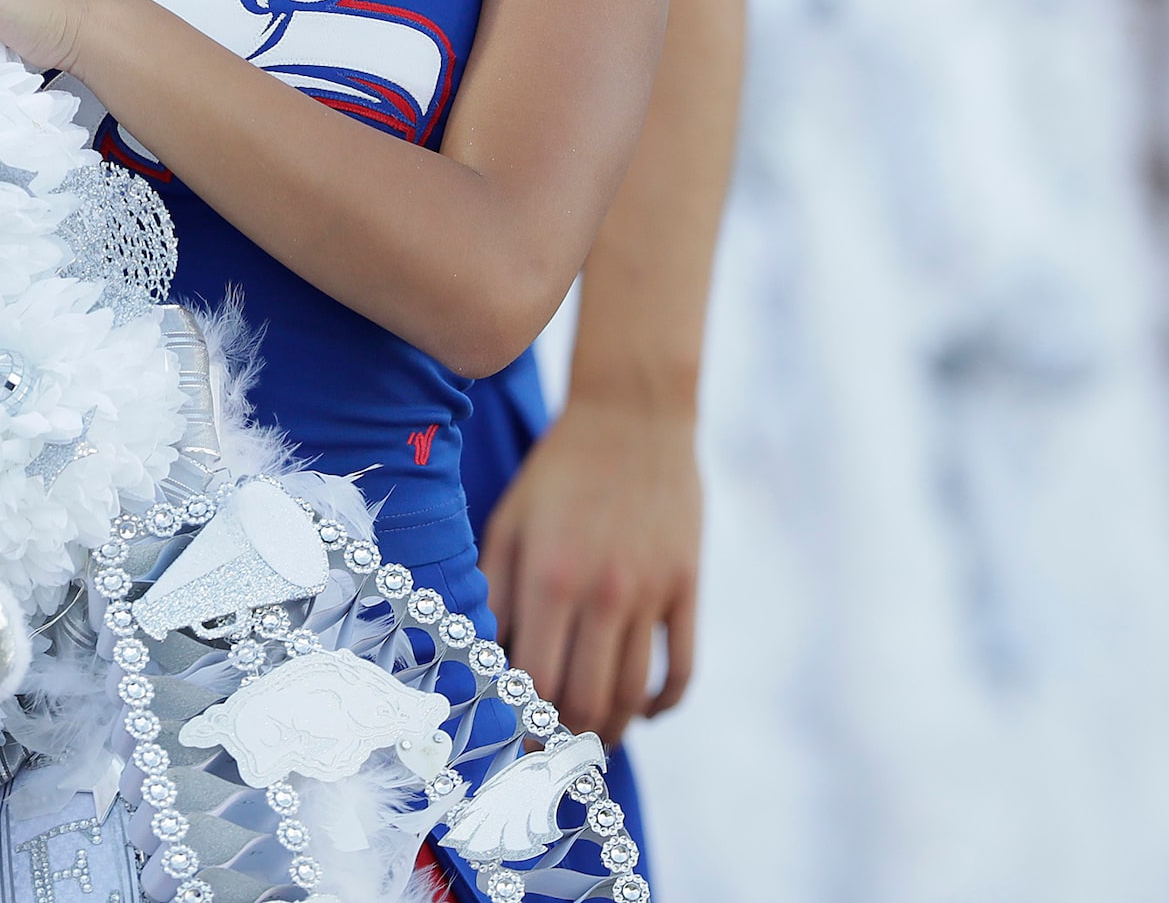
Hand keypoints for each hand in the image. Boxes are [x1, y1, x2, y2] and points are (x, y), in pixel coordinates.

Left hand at [480, 397, 700, 746]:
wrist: (633, 413)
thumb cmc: (558, 471)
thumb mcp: (508, 523)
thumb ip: (492, 594)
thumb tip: (481, 663)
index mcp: (548, 578)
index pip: (537, 684)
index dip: (526, 729)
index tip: (518, 747)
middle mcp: (603, 593)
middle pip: (587, 703)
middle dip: (567, 743)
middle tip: (554, 753)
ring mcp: (652, 592)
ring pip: (634, 695)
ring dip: (613, 732)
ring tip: (594, 741)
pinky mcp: (687, 585)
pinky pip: (682, 667)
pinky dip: (664, 704)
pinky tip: (646, 711)